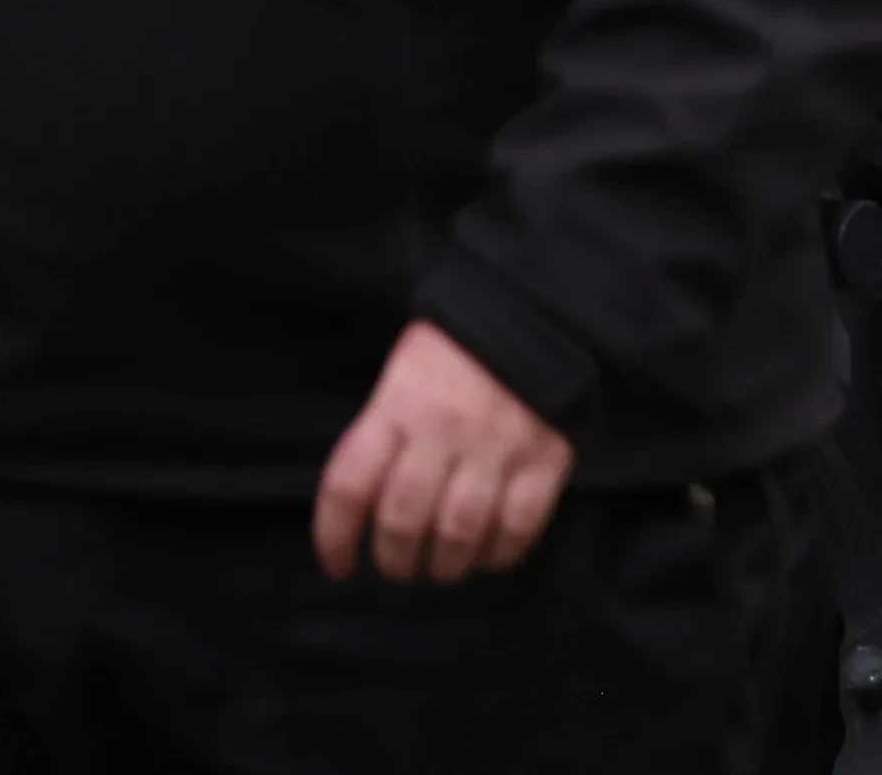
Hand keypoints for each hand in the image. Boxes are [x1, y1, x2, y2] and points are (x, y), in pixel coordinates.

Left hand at [311, 321, 574, 583]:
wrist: (534, 312)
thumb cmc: (454, 352)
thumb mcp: (399, 377)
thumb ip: (381, 436)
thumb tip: (365, 510)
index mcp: (398, 407)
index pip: (348, 488)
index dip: (334, 539)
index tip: (340, 566)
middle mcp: (445, 429)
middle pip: (403, 519)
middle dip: (394, 560)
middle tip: (398, 567)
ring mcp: (499, 445)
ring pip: (459, 531)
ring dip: (444, 565)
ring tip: (441, 569)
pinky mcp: (546, 455)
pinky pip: (520, 523)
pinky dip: (500, 552)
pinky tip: (488, 557)